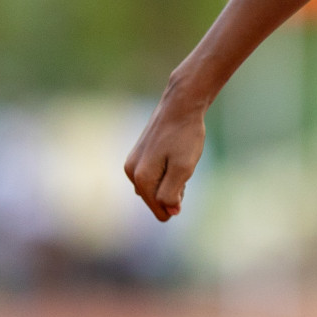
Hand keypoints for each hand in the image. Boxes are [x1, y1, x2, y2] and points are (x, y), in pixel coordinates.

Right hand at [124, 78, 207, 221]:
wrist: (181, 105)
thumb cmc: (185, 136)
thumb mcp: (183, 167)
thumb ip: (173, 193)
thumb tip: (170, 212)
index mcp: (141, 178)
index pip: (159, 209)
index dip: (176, 204)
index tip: (185, 185)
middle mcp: (131, 172)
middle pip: (155, 198)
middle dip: (173, 192)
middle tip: (184, 169)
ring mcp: (132, 162)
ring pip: (154, 186)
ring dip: (170, 182)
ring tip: (180, 161)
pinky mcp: (138, 154)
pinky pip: (152, 175)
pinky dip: (166, 173)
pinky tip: (176, 157)